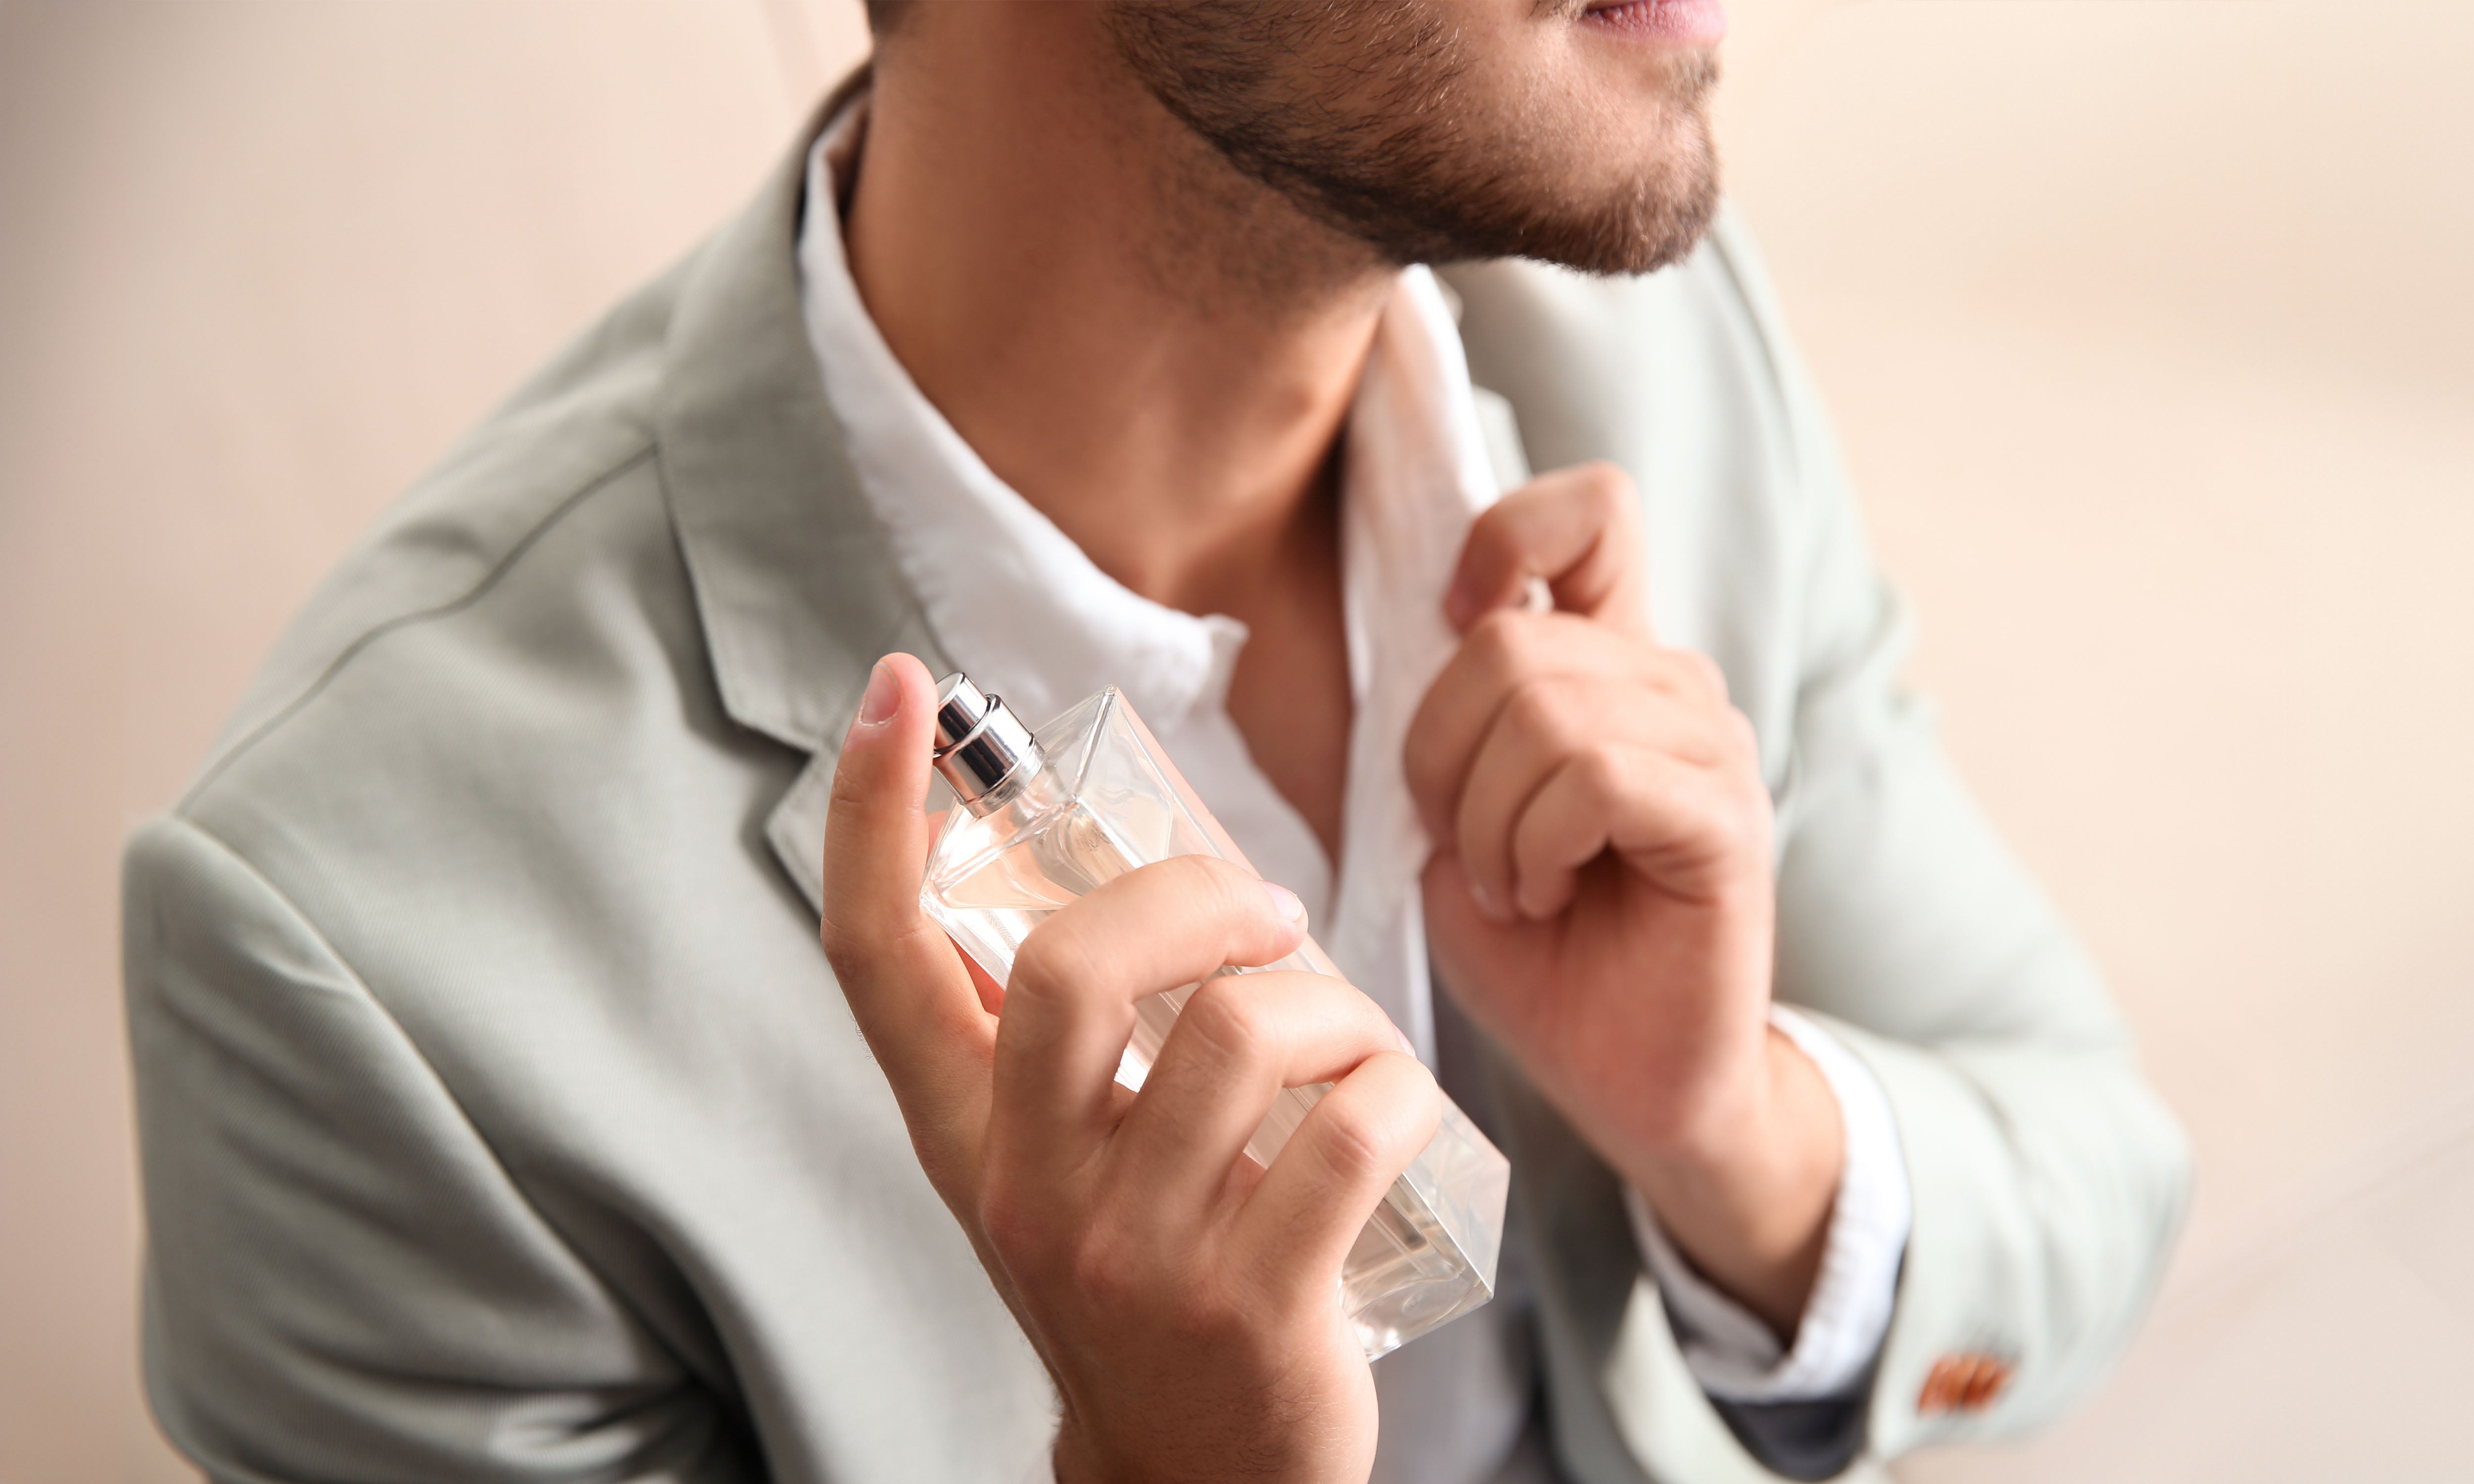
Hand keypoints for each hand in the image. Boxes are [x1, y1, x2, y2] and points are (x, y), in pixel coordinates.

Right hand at [822, 654, 1439, 1483]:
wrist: (1195, 1481)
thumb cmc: (1144, 1282)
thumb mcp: (1062, 1167)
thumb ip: (1060, 1047)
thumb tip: (1121, 879)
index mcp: (968, 1140)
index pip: (879, 959)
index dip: (874, 817)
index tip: (898, 691)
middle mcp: (1031, 1189)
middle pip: (1072, 963)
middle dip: (1188, 894)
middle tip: (1259, 910)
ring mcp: (1138, 1253)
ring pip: (1245, 1032)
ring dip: (1327, 1000)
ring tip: (1343, 1029)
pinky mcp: (1256, 1305)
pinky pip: (1355, 1131)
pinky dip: (1398, 1091)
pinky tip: (1390, 1107)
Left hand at [1406, 464, 1842, 1334]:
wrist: (1624, 1081)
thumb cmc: (1541, 956)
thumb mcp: (1459, 821)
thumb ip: (1453, 726)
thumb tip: (1442, 641)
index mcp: (1609, 667)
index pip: (1592, 512)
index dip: (1507, 537)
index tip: (1450, 620)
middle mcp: (1670, 685)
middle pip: (1511, 637)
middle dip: (1442, 755)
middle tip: (1465, 846)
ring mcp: (1709, 746)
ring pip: (1546, 709)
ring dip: (1489, 819)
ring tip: (1514, 886)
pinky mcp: (1724, 819)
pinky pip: (1595, 777)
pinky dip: (1535, 847)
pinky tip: (1545, 899)